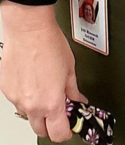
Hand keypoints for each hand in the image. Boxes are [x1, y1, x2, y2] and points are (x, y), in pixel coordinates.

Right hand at [0, 3, 87, 141]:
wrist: (29, 29)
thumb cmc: (49, 43)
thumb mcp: (70, 68)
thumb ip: (73, 90)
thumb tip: (78, 99)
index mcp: (51, 102)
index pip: (58, 133)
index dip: (66, 133)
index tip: (70, 127)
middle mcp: (32, 105)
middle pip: (41, 131)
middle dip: (52, 125)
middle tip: (60, 113)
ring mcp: (17, 99)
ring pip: (28, 115)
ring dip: (38, 110)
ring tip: (45, 91)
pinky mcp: (7, 90)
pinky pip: (18, 101)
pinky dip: (27, 97)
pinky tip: (33, 81)